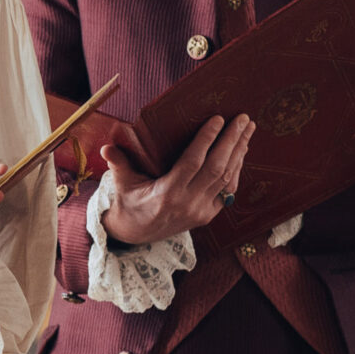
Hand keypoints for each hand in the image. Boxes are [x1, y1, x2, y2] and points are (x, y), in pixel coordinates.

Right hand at [100, 114, 254, 247]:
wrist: (136, 235)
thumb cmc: (129, 203)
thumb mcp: (122, 184)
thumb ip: (118, 164)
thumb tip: (106, 147)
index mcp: (167, 193)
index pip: (193, 162)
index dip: (207, 139)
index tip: (218, 119)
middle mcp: (188, 203)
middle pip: (217, 167)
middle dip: (232, 141)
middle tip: (242, 119)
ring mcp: (201, 211)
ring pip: (227, 178)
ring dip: (239, 152)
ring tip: (248, 130)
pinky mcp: (208, 215)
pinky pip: (228, 191)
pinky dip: (237, 170)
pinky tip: (241, 152)